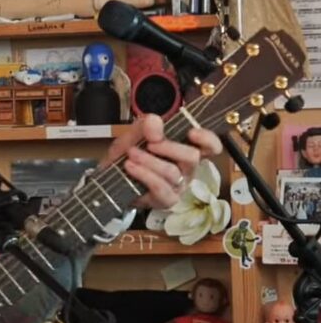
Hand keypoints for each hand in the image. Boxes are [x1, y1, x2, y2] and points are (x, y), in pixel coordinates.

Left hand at [98, 114, 222, 209]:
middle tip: (148, 143)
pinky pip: (161, 187)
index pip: (210, 146)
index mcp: (186, 149)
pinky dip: (144, 174)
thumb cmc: (131, 153)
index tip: (191, 132)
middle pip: (192, 157)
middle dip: (168, 147)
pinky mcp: (167, 199)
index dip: (208, 140)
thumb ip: (145, 125)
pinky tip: (130, 166)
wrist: (111, 175)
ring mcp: (179, 186)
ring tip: (131, 154)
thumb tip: (155, 122)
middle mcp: (187, 169)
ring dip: (149, 161)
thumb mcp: (135, 134)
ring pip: (173, 172)